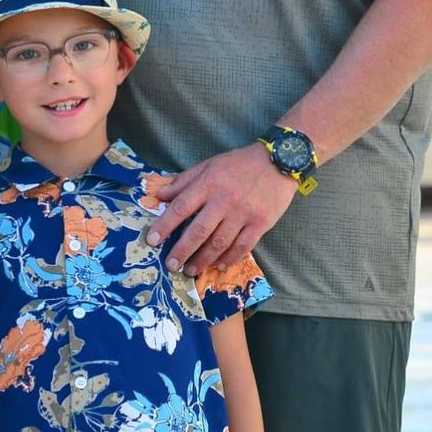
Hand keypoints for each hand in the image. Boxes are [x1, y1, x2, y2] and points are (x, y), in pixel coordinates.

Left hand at [148, 145, 296, 276]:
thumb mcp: (209, 164)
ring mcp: (243, 213)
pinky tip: (218, 266)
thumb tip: (160, 196)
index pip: (181, 207)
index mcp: (208, 184)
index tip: (152, 240)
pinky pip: (242, 247)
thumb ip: (184, 181)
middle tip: (171, 265)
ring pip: (219, 243)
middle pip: (198, 231)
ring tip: (191, 270)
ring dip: (203, 259)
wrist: (280, 161)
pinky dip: (229, 259)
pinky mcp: (261, 223)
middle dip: (182, 250)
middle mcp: (224, 200)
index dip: (164, 225)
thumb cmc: (239, 163)